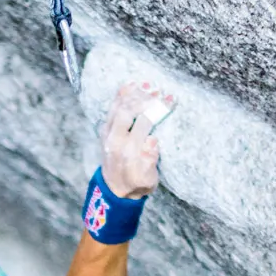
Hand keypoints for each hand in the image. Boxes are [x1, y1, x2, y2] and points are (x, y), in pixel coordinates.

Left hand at [100, 80, 172, 198]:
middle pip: (127, 111)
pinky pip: (111, 109)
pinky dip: (121, 95)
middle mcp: (114, 141)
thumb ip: (149, 161)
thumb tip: (152, 141)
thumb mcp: (147, 180)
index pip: (143, 123)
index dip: (158, 109)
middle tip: (159, 91)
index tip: (170, 100)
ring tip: (147, 85)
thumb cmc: (136, 184)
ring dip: (133, 94)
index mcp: (127, 151)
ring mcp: (107, 134)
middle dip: (144, 98)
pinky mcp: (105, 131)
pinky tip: (131, 85)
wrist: (115, 191)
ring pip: (117, 107)